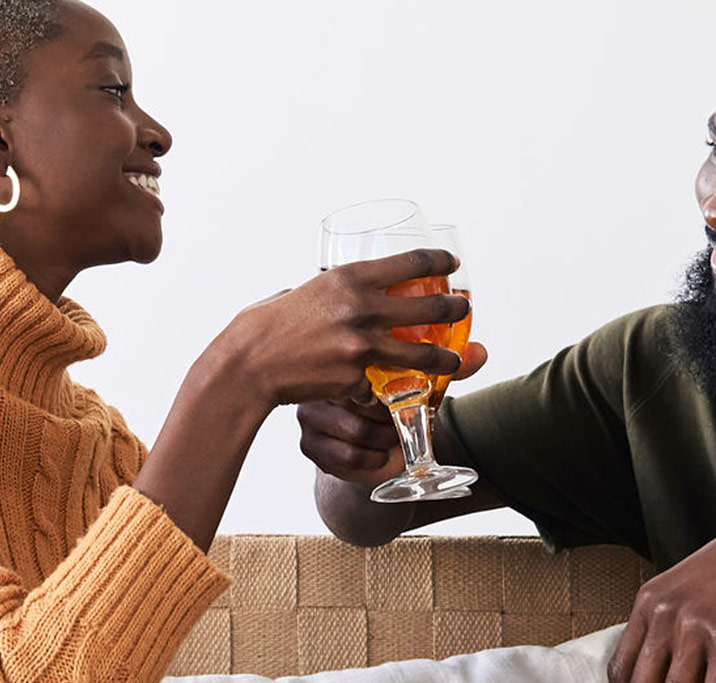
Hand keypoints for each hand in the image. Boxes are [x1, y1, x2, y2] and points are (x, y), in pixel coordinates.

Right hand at [195, 251, 470, 415]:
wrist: (251, 363)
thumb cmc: (270, 326)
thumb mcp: (307, 291)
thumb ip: (337, 293)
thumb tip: (354, 295)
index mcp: (350, 278)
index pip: (410, 262)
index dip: (439, 262)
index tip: (452, 264)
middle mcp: (362, 308)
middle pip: (430, 308)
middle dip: (455, 310)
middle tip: (464, 311)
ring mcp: (362, 345)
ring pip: (421, 354)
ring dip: (446, 359)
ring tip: (456, 361)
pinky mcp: (357, 378)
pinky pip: (382, 382)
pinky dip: (385, 386)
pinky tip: (389, 388)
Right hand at [296, 343, 486, 486]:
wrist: (361, 454)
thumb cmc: (387, 408)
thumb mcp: (416, 384)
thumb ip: (446, 367)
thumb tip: (481, 351)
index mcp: (344, 356)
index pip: (368, 363)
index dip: (394, 386)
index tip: (405, 397)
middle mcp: (321, 381)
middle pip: (364, 398)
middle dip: (392, 416)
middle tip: (399, 419)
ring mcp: (309, 414)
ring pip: (359, 430)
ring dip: (386, 439)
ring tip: (391, 435)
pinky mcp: (310, 446)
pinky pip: (350, 455)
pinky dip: (374, 459)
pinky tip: (379, 454)